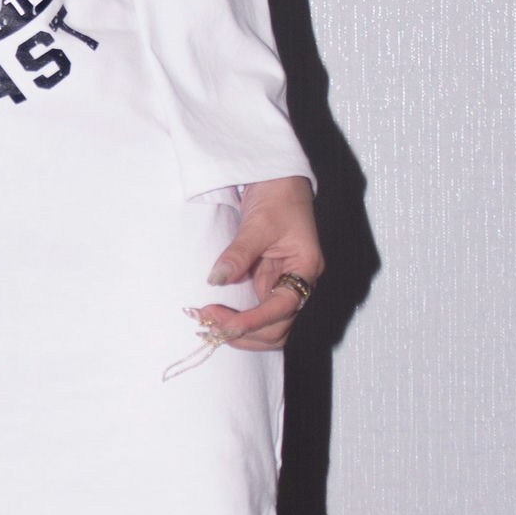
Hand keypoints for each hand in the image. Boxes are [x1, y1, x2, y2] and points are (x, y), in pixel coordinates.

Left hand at [194, 174, 322, 352]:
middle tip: (210, 324)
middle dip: (245, 333)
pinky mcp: (268, 282)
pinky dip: (238, 320)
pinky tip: (217, 315)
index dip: (253, 321)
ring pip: (268, 327)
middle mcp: (298, 283)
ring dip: (241, 333)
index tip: (223, 323)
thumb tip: (217, 280)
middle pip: (278, 329)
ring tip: (210, 324)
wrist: (279, 181)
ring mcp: (283, 285)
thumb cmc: (279, 197)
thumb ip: (239, 253)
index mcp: (306, 269)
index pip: (282, 309)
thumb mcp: (258, 223)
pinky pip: (256, 312)